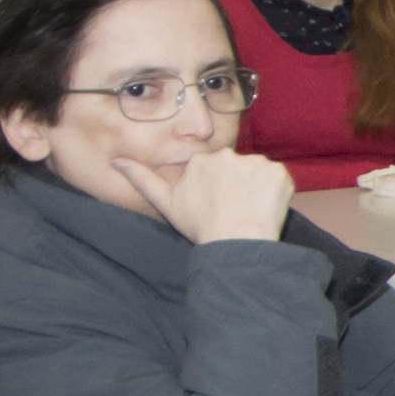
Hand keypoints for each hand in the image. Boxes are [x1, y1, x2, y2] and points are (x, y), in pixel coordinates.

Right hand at [127, 148, 298, 249]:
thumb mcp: (166, 203)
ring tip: (249, 210)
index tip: (219, 206)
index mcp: (202, 160)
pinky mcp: (279, 172)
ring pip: (258, 173)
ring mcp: (256, 162)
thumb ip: (142, 179)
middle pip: (237, 169)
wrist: (236, 241)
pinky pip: (278, 178)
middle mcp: (228, 155)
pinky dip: (275, 192)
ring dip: (257, 188)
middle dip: (237, 186)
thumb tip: (115, 160)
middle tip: (235, 209)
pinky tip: (265, 208)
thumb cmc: (201, 226)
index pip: (215, 171)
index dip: (218, 190)